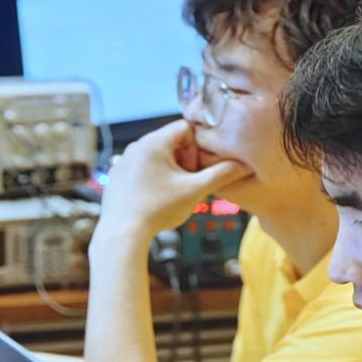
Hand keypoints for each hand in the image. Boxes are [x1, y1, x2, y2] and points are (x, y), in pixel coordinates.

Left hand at [94, 120, 248, 243]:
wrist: (122, 233)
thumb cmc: (158, 210)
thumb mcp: (195, 191)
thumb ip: (221, 175)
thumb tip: (243, 165)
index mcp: (154, 142)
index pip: (186, 127)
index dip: (199, 146)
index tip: (199, 168)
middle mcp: (136, 146)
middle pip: (171, 142)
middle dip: (186, 160)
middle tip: (190, 182)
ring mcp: (124, 161)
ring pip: (157, 156)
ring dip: (171, 170)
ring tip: (174, 193)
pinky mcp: (117, 176)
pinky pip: (142, 169)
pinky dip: (154, 179)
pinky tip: (157, 199)